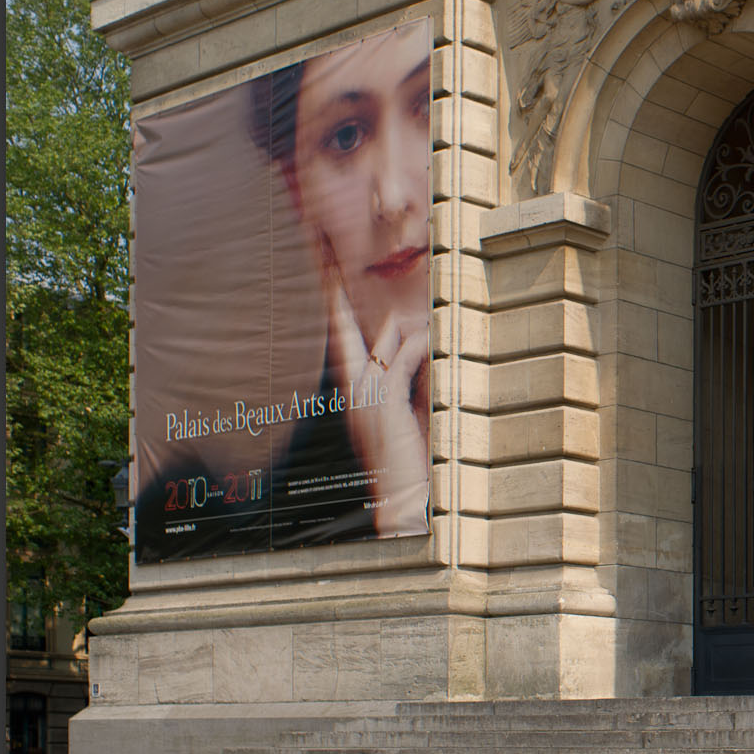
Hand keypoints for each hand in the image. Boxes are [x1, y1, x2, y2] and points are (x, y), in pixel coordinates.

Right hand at [323, 257, 430, 536]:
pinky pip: (401, 363)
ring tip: (422, 317)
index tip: (324, 272)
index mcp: (354, 393)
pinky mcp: (383, 405)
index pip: (339, 339)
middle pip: (344, 331)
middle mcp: (354, 392)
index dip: (332, 306)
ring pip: (383, 344)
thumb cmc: (406, 460)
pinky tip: (429, 343)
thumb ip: (407, 383)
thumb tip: (422, 349)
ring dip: (405, 329)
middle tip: (329, 254)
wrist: (399, 499)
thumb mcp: (405, 415)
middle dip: (336, 293)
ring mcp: (366, 398)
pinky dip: (418, 350)